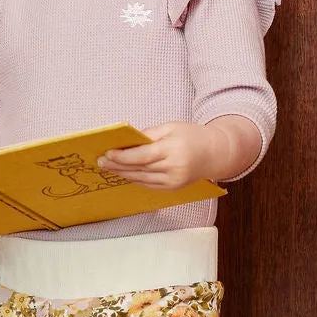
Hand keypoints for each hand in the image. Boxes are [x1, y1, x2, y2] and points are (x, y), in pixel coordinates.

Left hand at [100, 118, 257, 189]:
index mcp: (173, 150)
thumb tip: (126, 142)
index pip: (142, 156)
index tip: (107, 153)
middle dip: (117, 165)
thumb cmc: (192, 136)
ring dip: (123, 173)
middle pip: (139, 169)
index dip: (123, 156)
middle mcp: (173, 168)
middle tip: (101, 161)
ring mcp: (173, 181)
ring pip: (141, 179)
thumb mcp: (171, 127)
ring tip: (108, 167)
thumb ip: (148, 135)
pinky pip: (148, 184)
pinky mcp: (172, 188)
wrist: (215, 154)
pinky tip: (124, 173)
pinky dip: (135, 178)